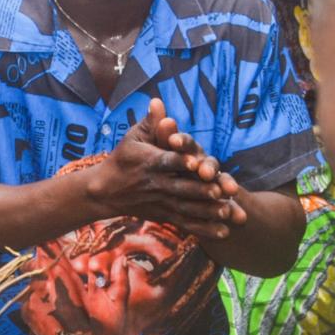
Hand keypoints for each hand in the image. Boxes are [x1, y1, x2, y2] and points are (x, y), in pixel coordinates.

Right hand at [85, 101, 236, 235]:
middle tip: (221, 191)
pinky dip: (204, 230)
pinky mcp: (164, 215)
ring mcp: (161, 202)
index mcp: (149, 162)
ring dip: (208, 211)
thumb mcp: (133, 137)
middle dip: (201, 190)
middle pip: (180, 188)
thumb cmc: (123, 158)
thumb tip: (158, 101)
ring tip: (227, 212)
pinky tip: (223, 233)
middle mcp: (155, 184)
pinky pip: (186, 224)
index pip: (167, 161)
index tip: (196, 161)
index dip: (181, 161)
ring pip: (186, 208)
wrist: (106, 190)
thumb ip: (151, 122)